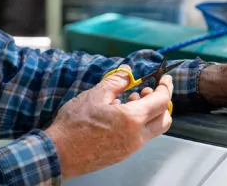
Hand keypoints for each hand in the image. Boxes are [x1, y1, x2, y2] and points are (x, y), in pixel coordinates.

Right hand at [45, 66, 173, 179]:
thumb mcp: (95, 95)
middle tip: (147, 90)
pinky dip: (137, 123)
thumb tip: (128, 73)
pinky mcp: (123, 154)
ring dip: (148, 113)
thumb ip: (116, 82)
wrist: (61, 153)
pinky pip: (139, 137)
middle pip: (164, 119)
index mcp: (132, 119)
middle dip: (161, 103)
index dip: (166, 87)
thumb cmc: (75, 125)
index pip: (162, 102)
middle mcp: (136, 137)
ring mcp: (130, 148)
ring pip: (153, 129)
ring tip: (129, 100)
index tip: (164, 78)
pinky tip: (119, 114)